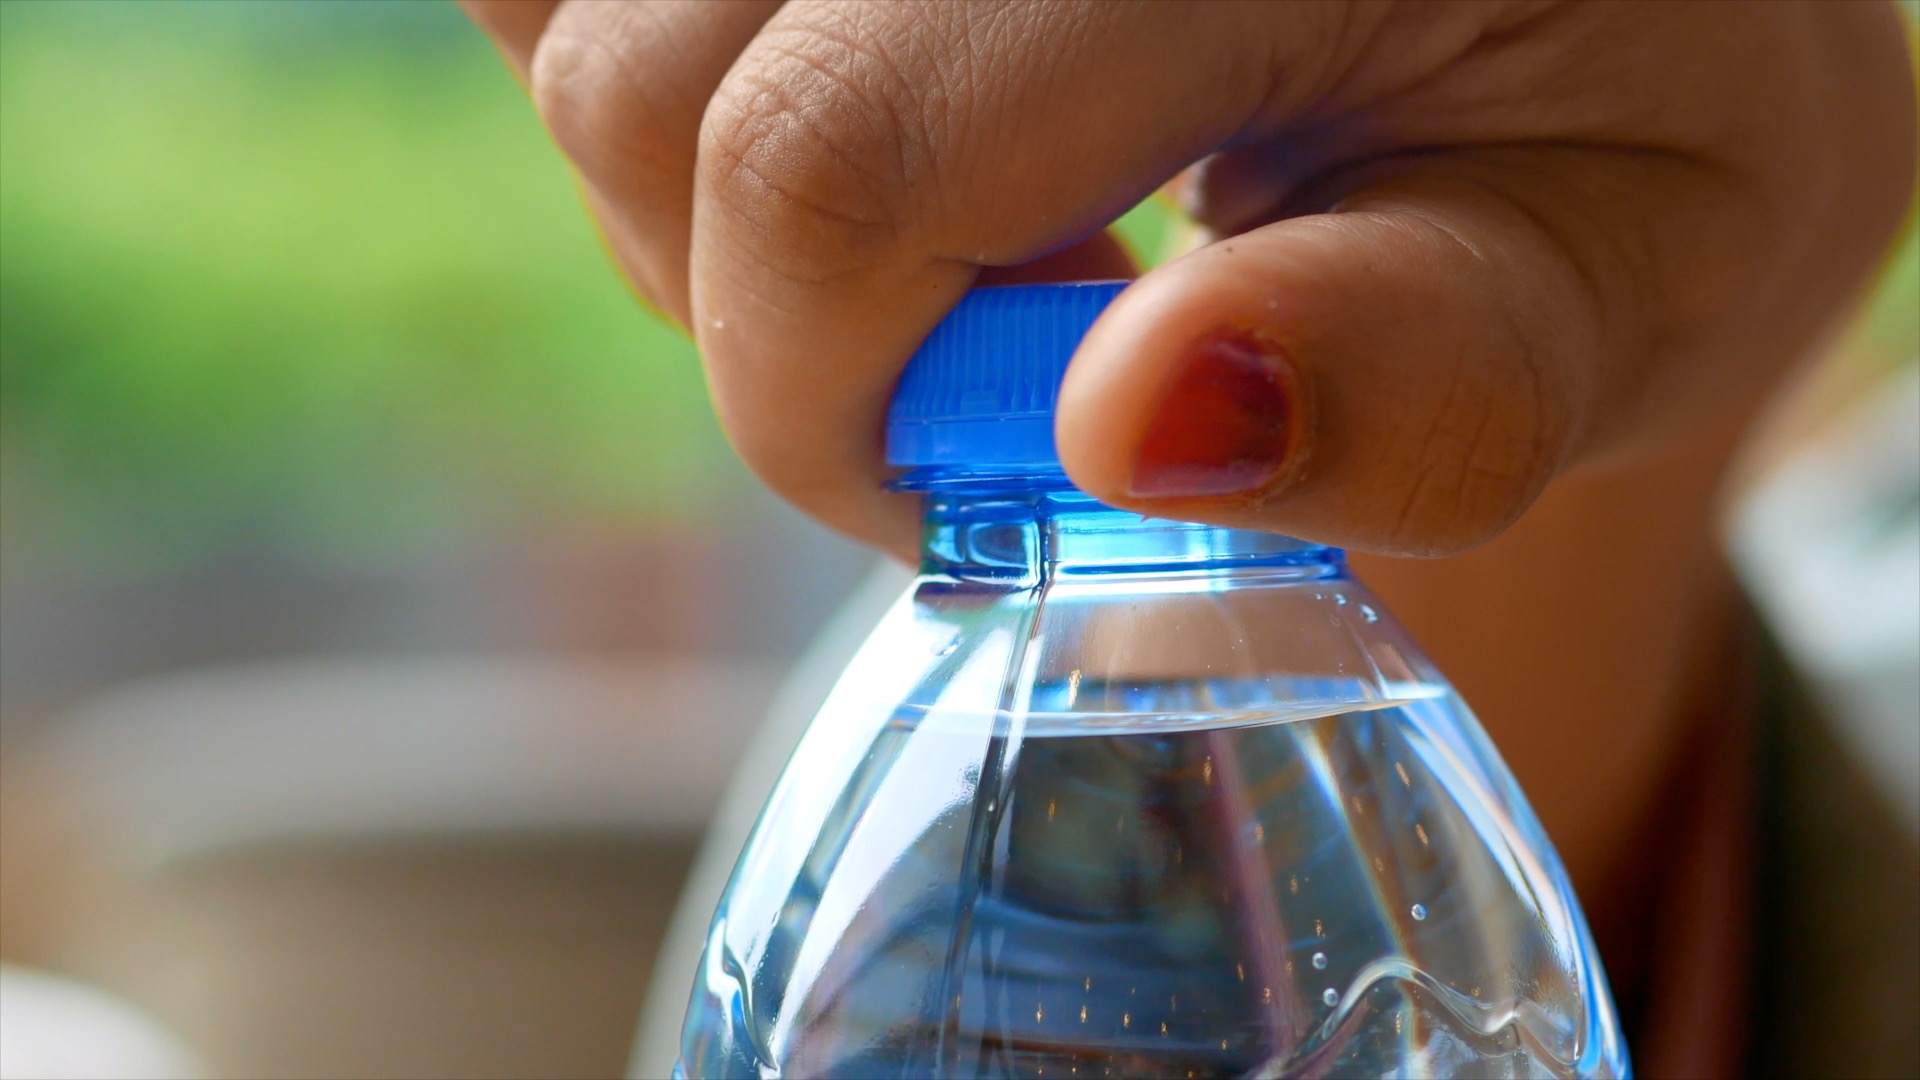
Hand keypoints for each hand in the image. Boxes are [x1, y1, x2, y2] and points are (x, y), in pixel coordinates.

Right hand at [462, 0, 1911, 560]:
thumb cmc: (1625, 118)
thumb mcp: (1627, 280)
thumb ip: (1422, 371)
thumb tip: (1126, 425)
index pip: (835, 156)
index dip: (835, 401)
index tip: (973, 490)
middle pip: (652, 86)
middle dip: (783, 311)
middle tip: (1009, 337)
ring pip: (590, 34)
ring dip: (723, 201)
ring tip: (960, 218)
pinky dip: (666, 87)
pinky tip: (858, 124)